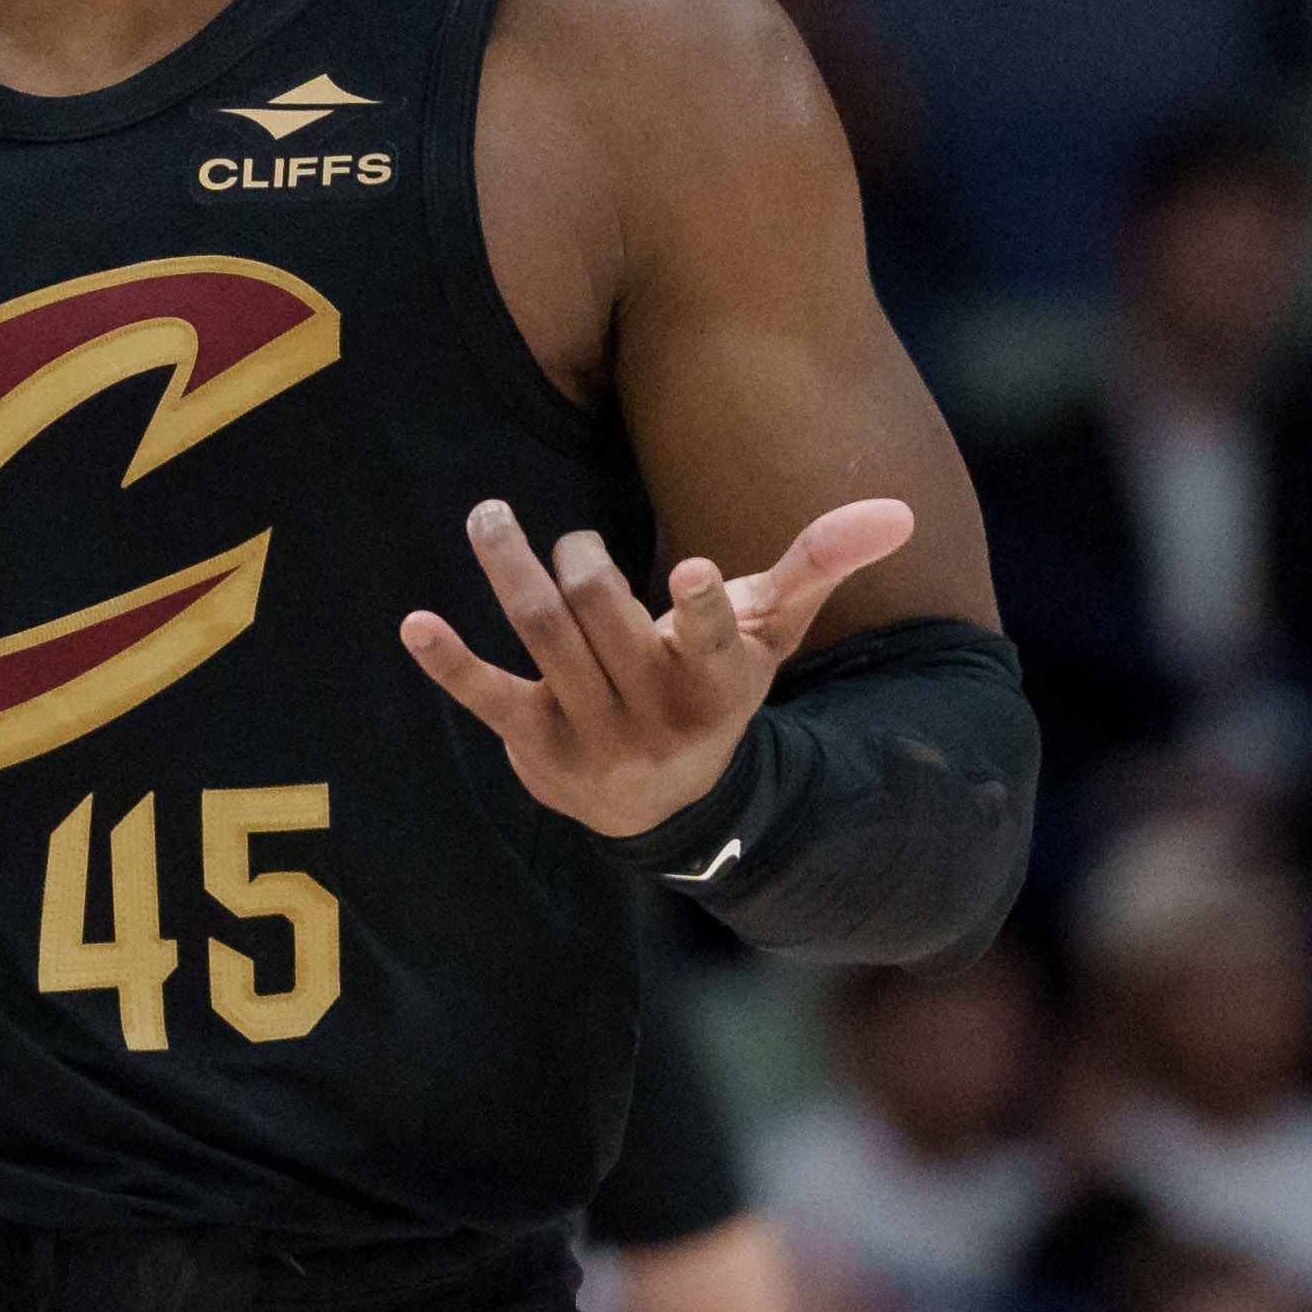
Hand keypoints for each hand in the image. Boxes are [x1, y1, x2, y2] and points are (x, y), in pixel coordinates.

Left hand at [402, 496, 914, 839]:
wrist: (665, 803)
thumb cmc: (718, 688)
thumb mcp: (773, 635)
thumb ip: (822, 563)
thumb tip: (899, 508)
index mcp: (718, 686)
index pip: (712, 643)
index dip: (698, 608)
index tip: (686, 572)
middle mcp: (653, 714)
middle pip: (601, 613)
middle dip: (582, 560)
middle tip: (580, 545)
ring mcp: (588, 731)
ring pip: (543, 636)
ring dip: (509, 569)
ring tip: (488, 515)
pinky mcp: (531, 741)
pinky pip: (485, 697)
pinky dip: (447, 662)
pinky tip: (413, 624)